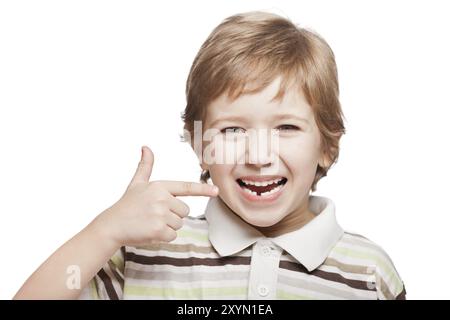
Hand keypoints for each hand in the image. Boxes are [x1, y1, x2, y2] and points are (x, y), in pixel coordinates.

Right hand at [94, 146, 217, 246]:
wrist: (111, 225)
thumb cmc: (127, 205)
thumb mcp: (137, 183)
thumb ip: (145, 166)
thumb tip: (146, 147)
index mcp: (160, 186)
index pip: (186, 187)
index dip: (203, 189)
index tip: (216, 191)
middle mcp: (162, 198)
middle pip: (184, 211)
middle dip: (173, 215)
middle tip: (154, 215)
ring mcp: (161, 214)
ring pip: (179, 224)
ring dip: (167, 227)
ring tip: (150, 222)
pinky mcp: (159, 230)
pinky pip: (173, 236)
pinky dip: (163, 237)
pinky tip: (150, 232)